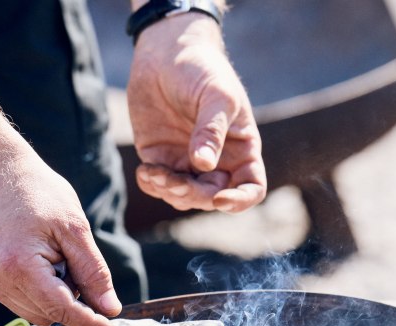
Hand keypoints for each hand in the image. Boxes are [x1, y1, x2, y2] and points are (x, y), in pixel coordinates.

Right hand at [0, 146, 124, 325]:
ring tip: (55, 255)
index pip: (64, 310)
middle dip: (74, 299)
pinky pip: (26, 302)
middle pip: (53, 314)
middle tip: (74, 259)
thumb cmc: (38, 191)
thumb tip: (110, 310)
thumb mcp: (75, 228)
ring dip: (59, 296)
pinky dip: (44, 291)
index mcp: (20, 265)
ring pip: (40, 313)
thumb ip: (93, 273)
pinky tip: (43, 260)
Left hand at [127, 13, 266, 212]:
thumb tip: (204, 164)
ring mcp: (189, 162)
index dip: (239, 201)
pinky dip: (151, 185)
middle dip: (193, 195)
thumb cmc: (202, 69)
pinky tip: (144, 171)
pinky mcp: (162, 158)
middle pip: (212, 197)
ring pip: (184, 197)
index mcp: (241, 148)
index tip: (219, 199)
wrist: (166, 53)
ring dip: (169, 192)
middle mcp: (218, 161)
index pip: (251, 187)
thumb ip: (211, 130)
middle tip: (171, 180)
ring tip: (152, 171)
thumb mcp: (215, 95)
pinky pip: (159, 185)